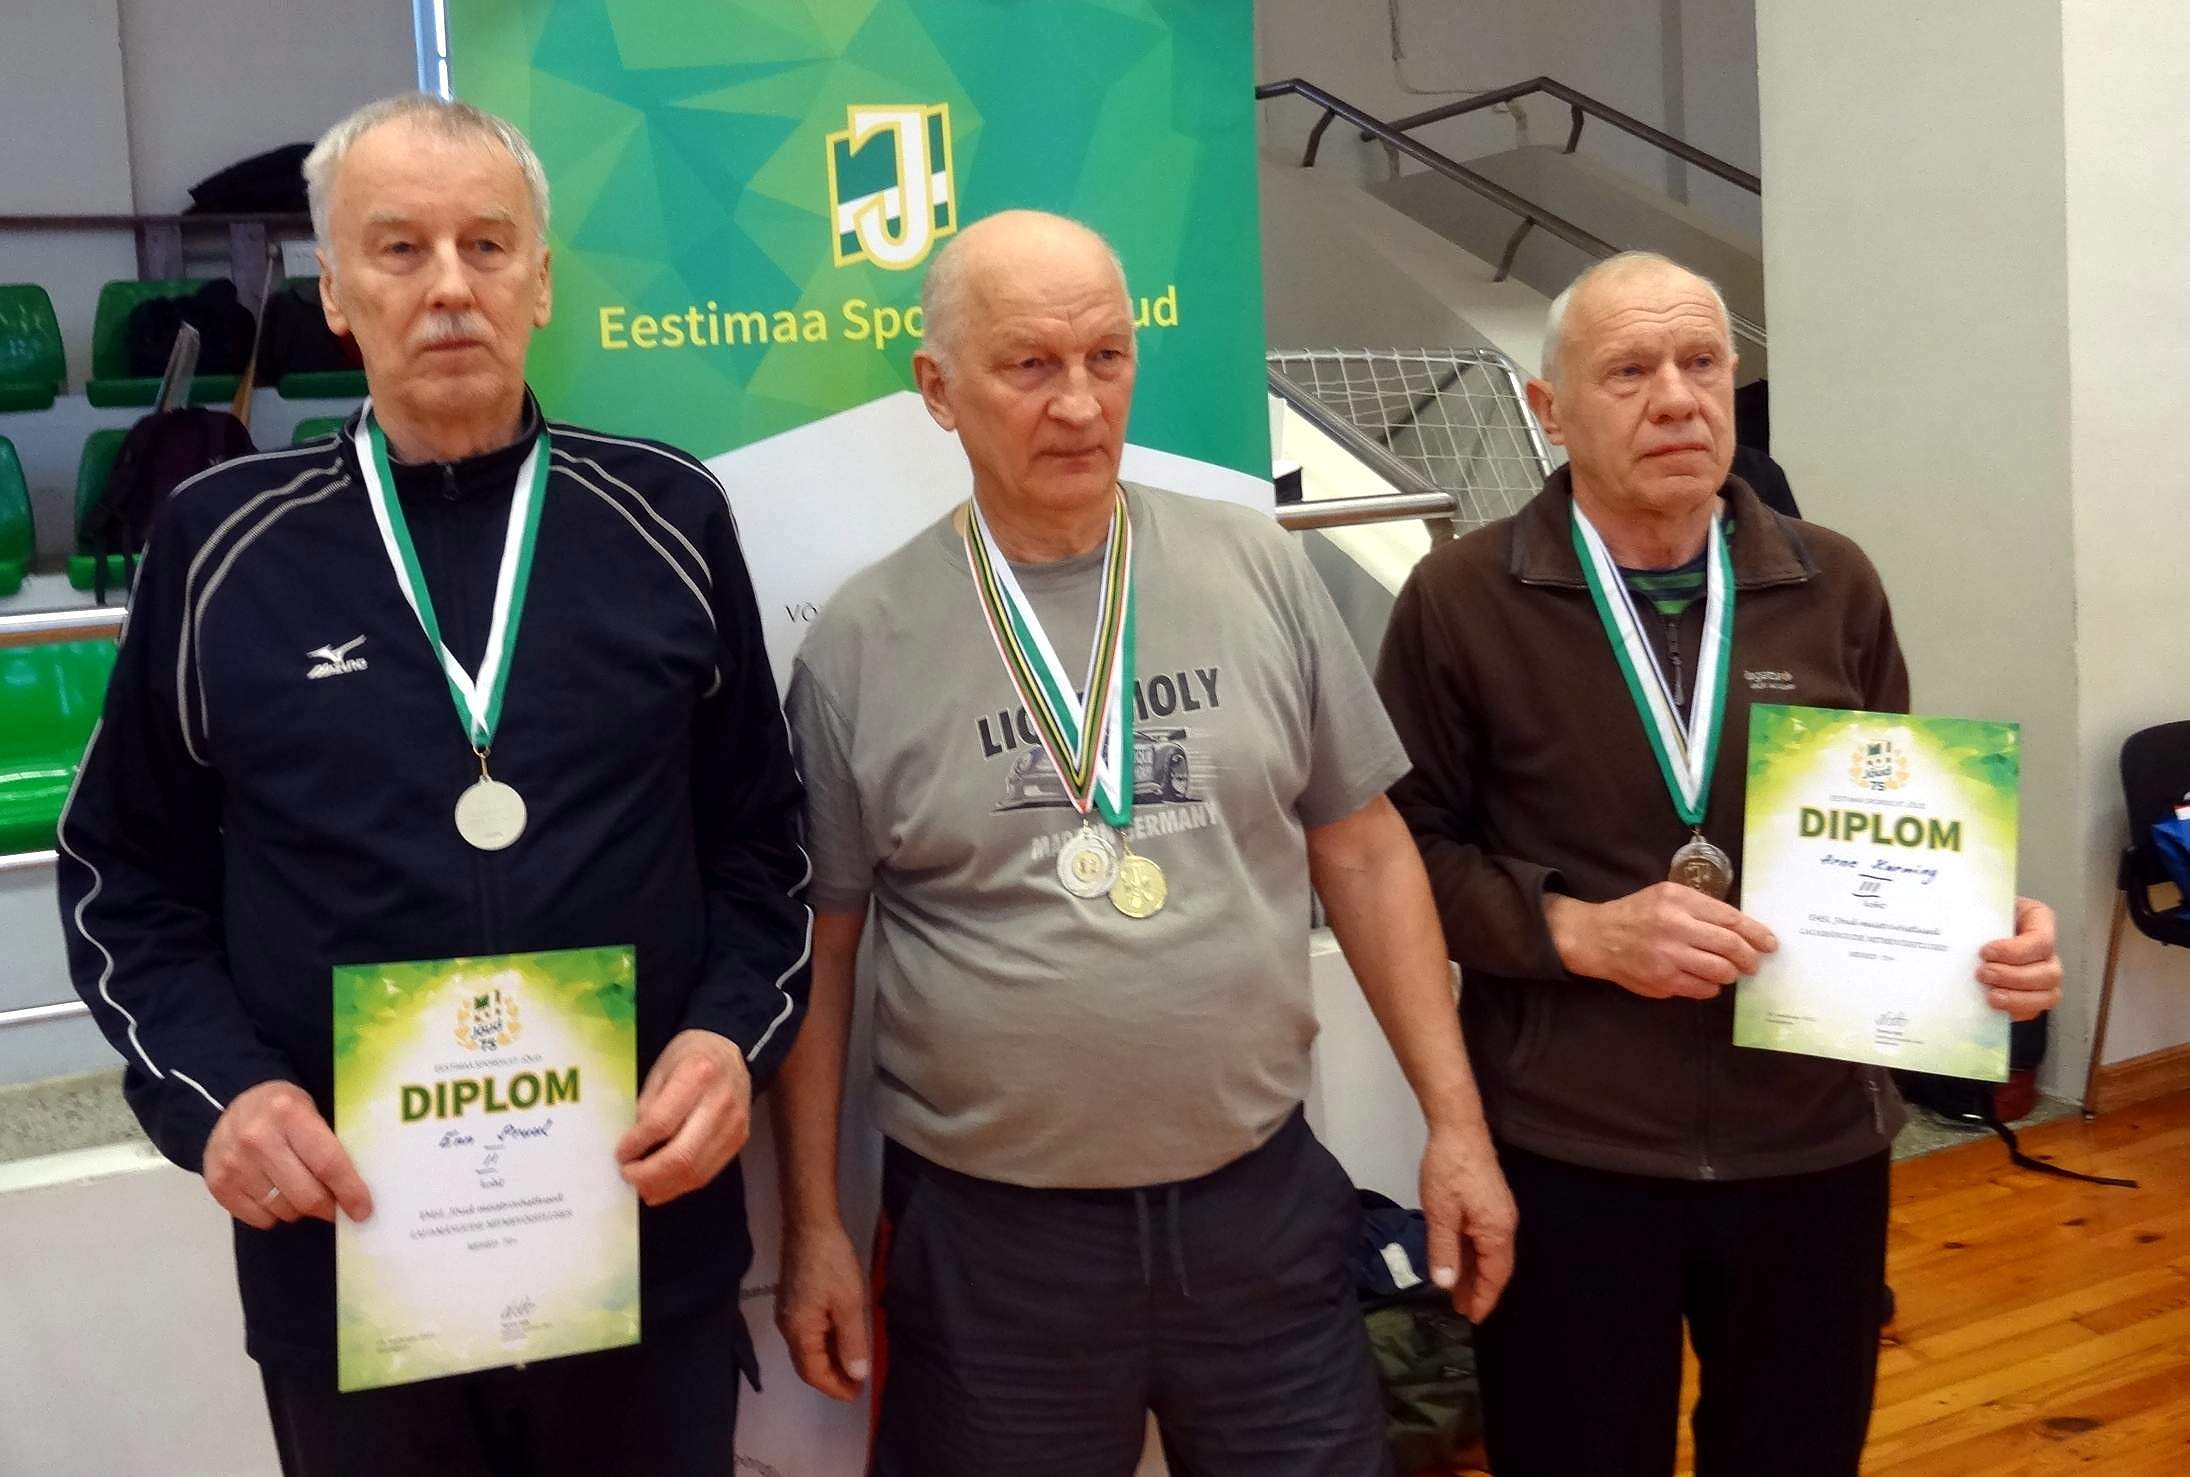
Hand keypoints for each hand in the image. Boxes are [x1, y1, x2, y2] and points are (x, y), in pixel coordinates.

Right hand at [202, 1081, 371, 1229]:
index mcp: (289, 1114)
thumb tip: (355, 1192)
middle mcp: (257, 1138)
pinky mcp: (217, 1184)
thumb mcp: (311, 1111)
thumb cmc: (283, 1111)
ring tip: (301, 1191)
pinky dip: (274, 1214)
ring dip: (300, 1210)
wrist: (233, 1106)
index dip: (349, 1192)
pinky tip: (275, 1193)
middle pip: (305, 1195)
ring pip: (283, 1210)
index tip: (363, 1211)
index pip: (327, 1163)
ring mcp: (234, 1163)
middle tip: (335, 1206)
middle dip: (328, 1208)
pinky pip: (259, 1218)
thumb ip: (329, 1145)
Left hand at [615, 1029, 751, 1206]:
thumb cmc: (688, 1057)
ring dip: (664, 1187)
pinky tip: (664, 1183)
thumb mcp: (660, 1069)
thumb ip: (647, 1106)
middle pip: (682, 1155)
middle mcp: (720, 1102)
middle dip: (648, 1175)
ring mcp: (734, 1125)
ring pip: (696, 1171)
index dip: (636, 1144)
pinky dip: (681, 1184)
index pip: (661, 1122)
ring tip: (642, 1187)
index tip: (620, 1154)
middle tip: (628, 1176)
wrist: (730, 1052)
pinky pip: (708, 1172)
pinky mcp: (739, 1140)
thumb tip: (634, 1147)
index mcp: (697, 1075)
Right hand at [776, 1219, 872, 1400]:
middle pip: (807, 1364)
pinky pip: (808, 1332)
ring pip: (807, 1348)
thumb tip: (856, 1375)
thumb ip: (852, 1342)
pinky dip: (825, 1341)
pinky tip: (843, 1337)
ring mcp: (788, 1312)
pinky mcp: (793, 1299)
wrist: (810, 1224)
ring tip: (854, 1363)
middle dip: (831, 1377)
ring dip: (829, 1359)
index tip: (856, 1394)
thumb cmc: (831, 1263)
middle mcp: (787, 1326)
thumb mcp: (849, 1304)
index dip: (835, 1387)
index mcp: (799, 1332)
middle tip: (857, 1384)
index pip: (814, 1373)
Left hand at [1418, 1124, 1516, 1321]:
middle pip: (1495, 1267)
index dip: (1483, 1298)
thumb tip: (1446, 1285)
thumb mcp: (1440, 1213)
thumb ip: (1444, 1250)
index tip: (1472, 1318)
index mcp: (1497, 1231)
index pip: (1495, 1276)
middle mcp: (1504, 1225)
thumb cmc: (1449, 1169)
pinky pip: (1483, 1238)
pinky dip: (1471, 1254)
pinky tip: (1457, 1259)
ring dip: (1473, 1272)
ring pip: (1488, 1253)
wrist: (1458, 1128)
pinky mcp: (1489, 1203)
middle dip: (1478, 1289)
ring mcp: (1498, 1213)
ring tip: (1456, 1291)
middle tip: (1461, 1309)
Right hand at [1546, 884, 1776, 999]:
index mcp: (1678, 900)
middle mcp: (1674, 926)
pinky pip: (1702, 989)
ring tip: (1729, 971)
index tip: (1770, 943)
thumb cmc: (1638, 914)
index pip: (1730, 919)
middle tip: (1753, 963)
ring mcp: (1668, 956)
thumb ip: (1701, 908)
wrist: (1598, 937)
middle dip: (1749, 958)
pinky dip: (1711, 987)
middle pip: (1730, 946)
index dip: (1756, 933)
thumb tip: (1742, 929)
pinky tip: (1706, 980)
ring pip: (1720, 971)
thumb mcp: (1667, 895)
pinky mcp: (1663, 981)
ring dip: (1731, 973)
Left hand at [1979, 896, 2061, 1020]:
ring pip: (2048, 995)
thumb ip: (1977, 913)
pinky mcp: (2032, 995)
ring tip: (1990, 996)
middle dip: (2014, 977)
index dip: (2015, 951)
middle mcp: (2046, 950)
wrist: (1970, 928)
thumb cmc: (1979, 914)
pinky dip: (2014, 1011)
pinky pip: (2033, 1010)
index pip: (2041, 939)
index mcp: (2038, 920)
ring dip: (2018, 998)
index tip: (1985, 952)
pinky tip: (1993, 1007)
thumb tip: (1957, 927)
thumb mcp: (1982, 904)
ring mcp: (2043, 975)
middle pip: (2049, 972)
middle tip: (1982, 973)